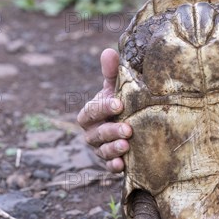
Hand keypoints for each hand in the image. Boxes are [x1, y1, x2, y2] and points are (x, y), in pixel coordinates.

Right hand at [77, 49, 131, 172]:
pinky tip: (122, 165)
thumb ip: (111, 73)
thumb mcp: (115, 88)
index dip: (104, 107)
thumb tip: (109, 51)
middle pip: (96, 133)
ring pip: (102, 151)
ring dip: (113, 149)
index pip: (92, 111)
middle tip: (128, 129)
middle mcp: (91, 133)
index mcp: (90, 114)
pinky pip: (108, 167)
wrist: (129, 126)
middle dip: (111, 131)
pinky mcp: (108, 162)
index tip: (119, 103)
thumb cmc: (119, 104)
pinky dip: (113, 166)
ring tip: (127, 146)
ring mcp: (99, 149)